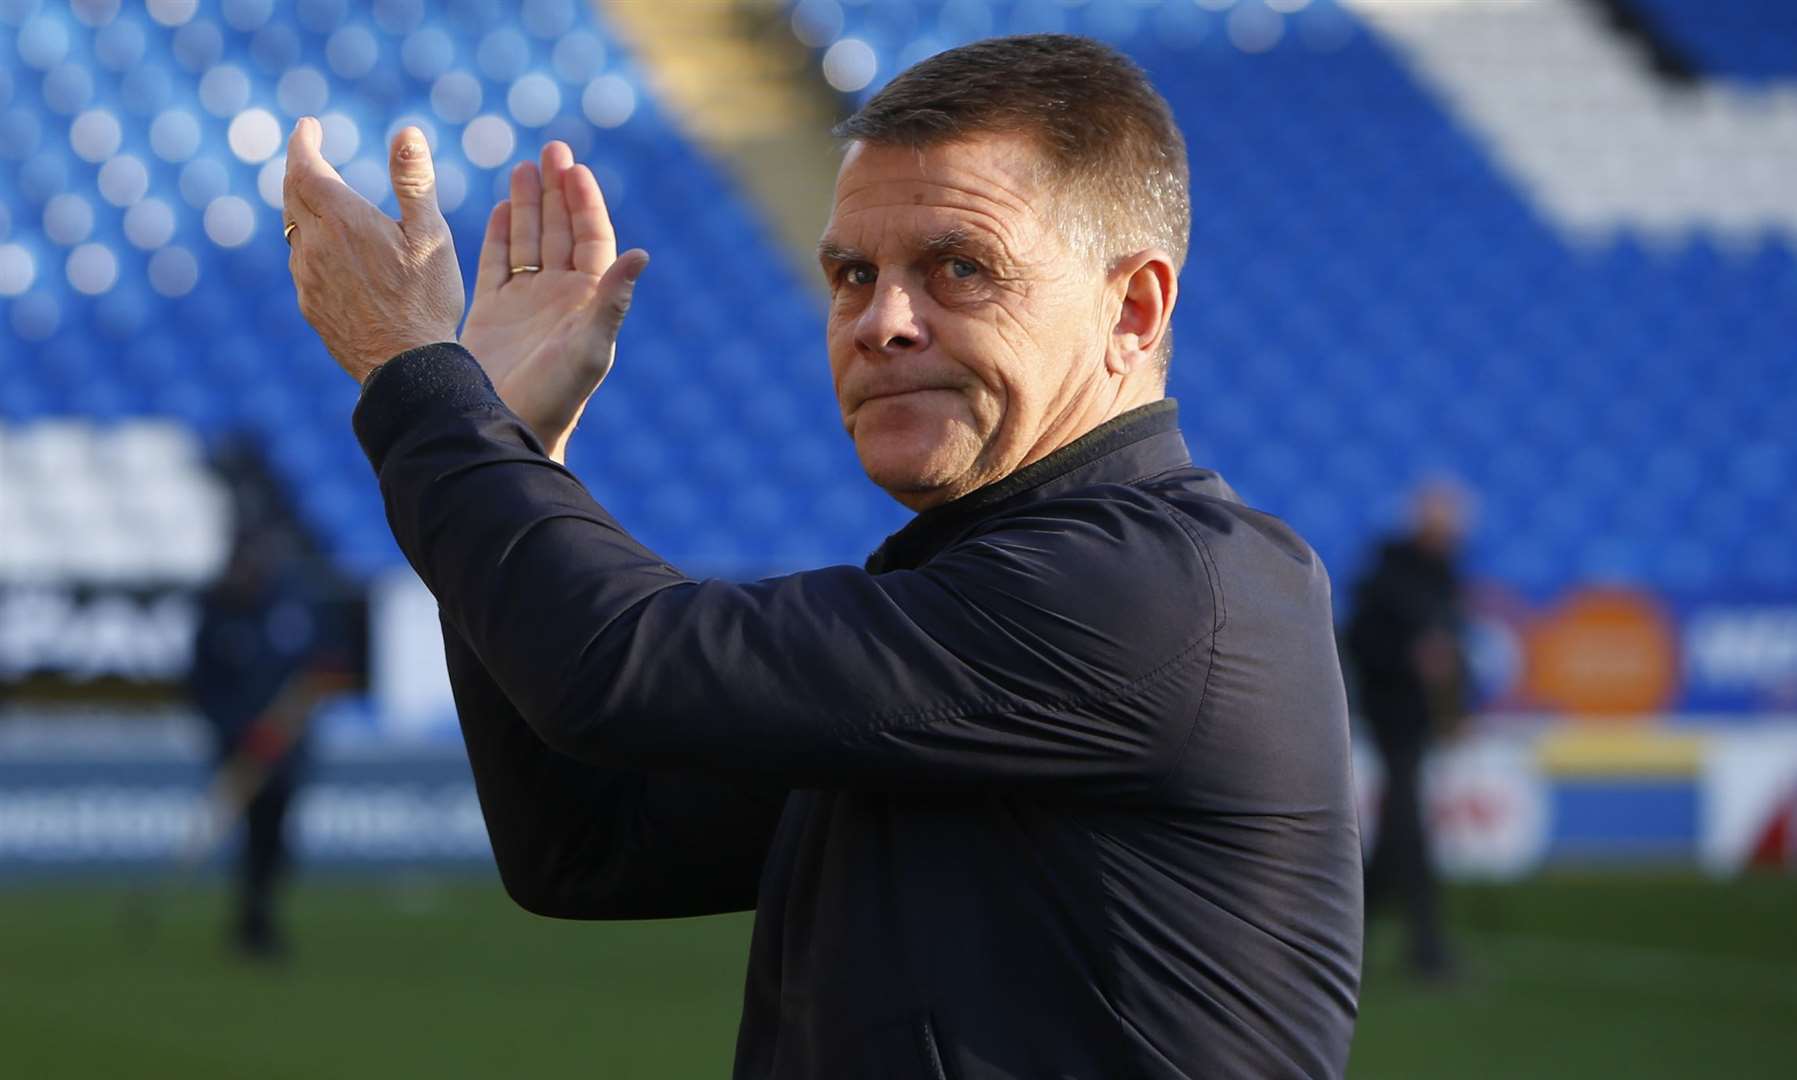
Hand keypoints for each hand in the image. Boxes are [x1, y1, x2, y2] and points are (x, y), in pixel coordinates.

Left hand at [283, 117, 463, 381]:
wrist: (405, 367)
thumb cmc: (425, 300)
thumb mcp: (430, 235)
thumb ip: (414, 181)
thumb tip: (407, 132)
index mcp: (341, 220)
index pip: (304, 167)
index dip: (302, 142)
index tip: (308, 127)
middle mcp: (313, 245)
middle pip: (292, 195)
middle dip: (300, 170)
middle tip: (312, 156)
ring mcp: (307, 278)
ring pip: (294, 231)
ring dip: (303, 208)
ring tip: (323, 203)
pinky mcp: (311, 305)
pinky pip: (302, 264)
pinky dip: (310, 244)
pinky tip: (331, 255)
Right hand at [459, 141, 648, 462]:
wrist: (509, 429)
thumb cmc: (556, 397)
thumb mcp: (589, 348)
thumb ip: (613, 300)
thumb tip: (643, 254)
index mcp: (586, 301)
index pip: (590, 239)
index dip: (584, 203)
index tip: (575, 169)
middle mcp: (559, 297)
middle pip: (560, 231)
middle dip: (556, 191)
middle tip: (551, 149)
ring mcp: (525, 303)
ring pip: (529, 241)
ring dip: (529, 205)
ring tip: (523, 167)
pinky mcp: (493, 313)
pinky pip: (498, 264)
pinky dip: (500, 235)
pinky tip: (502, 207)